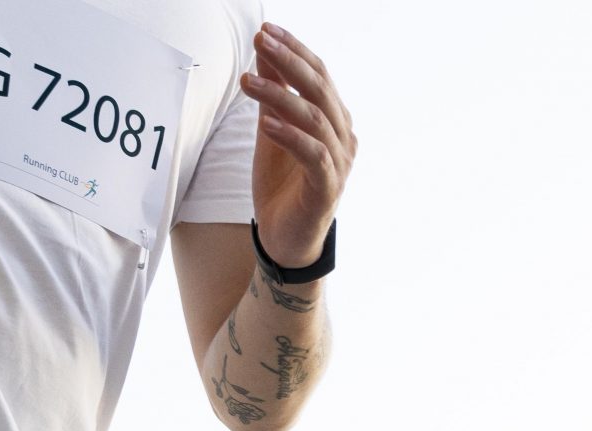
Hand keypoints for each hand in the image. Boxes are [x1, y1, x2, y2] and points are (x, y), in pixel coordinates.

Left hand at [242, 23, 355, 268]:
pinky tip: (266, 123)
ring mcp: (339, 164)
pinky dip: (290, 137)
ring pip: (315, 119)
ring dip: (279, 97)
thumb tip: (263, 50)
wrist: (286, 238)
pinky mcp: (328, 189)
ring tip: (248, 82)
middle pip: (320, 90)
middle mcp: (344, 138)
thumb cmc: (282, 183)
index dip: (295, 51)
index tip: (266, 31)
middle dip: (289, 63)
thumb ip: (273, 93)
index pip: (319, 75)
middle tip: (261, 42)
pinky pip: (313, 156)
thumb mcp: (272, 129)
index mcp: (334, 119)